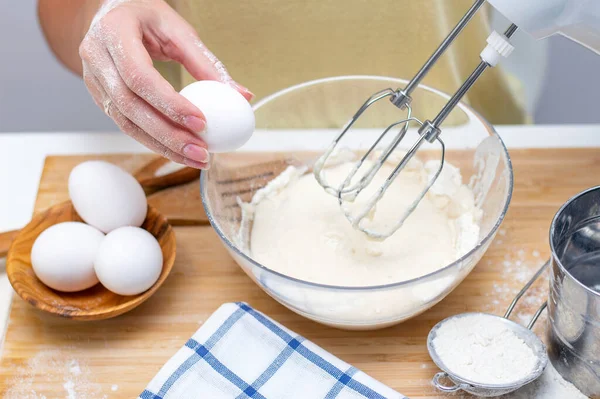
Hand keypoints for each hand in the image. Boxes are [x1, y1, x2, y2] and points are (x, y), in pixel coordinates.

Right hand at [79, 0, 252, 168]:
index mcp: (114, 32)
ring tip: (194, 157)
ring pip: (125, 121)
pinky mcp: (100, 96)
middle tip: (200, 151)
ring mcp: (93, 78)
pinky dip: (153, 140)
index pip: (139, 75)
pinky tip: (177, 150)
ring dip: (162, 145)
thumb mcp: (179, 32)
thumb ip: (208, 64)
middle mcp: (96, 56)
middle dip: (168, 134)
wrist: (114, 12)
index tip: (201, 123)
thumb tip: (242, 96)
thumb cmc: (147, 18)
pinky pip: (126, 124)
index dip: (169, 103)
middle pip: (130, 106)